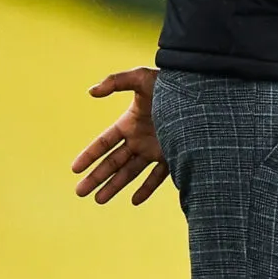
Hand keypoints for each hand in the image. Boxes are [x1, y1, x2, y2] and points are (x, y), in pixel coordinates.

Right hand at [71, 67, 168, 204]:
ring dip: (115, 185)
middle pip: (113, 161)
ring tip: (99, 200)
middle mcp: (140, 138)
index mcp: (130, 122)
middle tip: (79, 193)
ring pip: (131, 172)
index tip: (74, 169)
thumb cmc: (171, 83)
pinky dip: (147, 188)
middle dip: (96, 177)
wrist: (203, 93)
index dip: (89, 155)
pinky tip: (135, 200)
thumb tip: (91, 92)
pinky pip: (158, 176)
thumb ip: (116, 81)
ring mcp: (156, 148)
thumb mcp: (142, 78)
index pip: (104, 142)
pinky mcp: (174, 155)